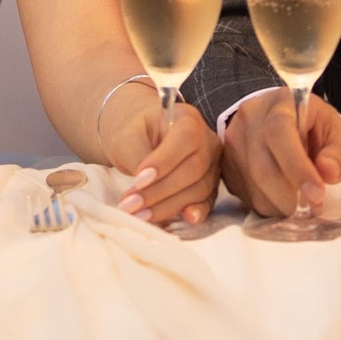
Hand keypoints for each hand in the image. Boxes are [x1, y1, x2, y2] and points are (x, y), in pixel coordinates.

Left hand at [108, 94, 221, 227]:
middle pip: (193, 169)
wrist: (142, 137)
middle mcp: (207, 141)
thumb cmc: (136, 133)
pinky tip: (185, 220)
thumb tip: (144, 185)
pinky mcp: (210, 186)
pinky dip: (195, 212)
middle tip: (129, 205)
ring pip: (198, 189)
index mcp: (188, 119)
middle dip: (159, 191)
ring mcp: (212, 165)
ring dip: (168, 206)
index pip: (185, 139)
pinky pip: (207, 202)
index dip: (164, 162)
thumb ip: (138, 156)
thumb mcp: (128, 137)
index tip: (139, 180)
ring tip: (138, 215)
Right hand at [218, 87, 340, 219]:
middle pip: (262, 165)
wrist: (280, 120)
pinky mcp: (225, 163)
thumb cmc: (312, 128)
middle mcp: (250, 118)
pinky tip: (281, 202)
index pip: (280, 132)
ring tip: (298, 208)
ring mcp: (232, 141)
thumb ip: (340, 153)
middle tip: (310, 209)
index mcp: (281, 104)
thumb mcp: (337, 134)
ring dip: (277, 205)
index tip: (317, 194)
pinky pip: (242, 193)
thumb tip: (327, 172)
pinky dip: (265, 205)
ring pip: (251, 184)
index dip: (297, 167)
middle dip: (288, 196)